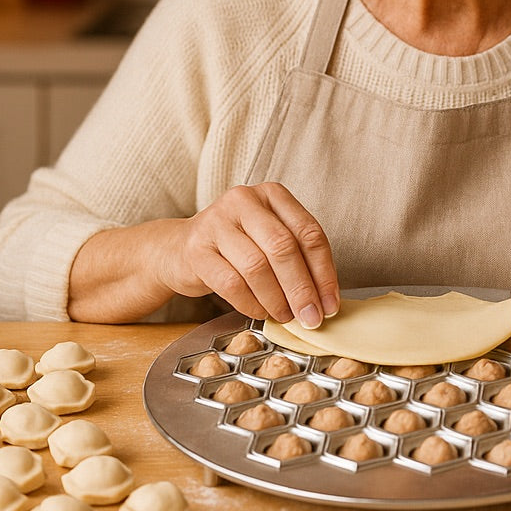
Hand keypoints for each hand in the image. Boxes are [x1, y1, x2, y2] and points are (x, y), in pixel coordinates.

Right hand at [162, 183, 339, 326]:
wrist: (180, 248)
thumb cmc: (236, 246)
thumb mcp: (269, 238)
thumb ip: (297, 257)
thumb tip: (325, 298)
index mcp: (272, 194)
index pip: (308, 232)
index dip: (324, 272)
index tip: (330, 302)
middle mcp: (244, 200)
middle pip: (284, 248)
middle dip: (302, 289)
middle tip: (311, 317)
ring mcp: (217, 222)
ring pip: (257, 266)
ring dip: (277, 299)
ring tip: (285, 316)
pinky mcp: (196, 249)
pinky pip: (231, 283)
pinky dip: (250, 303)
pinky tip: (259, 312)